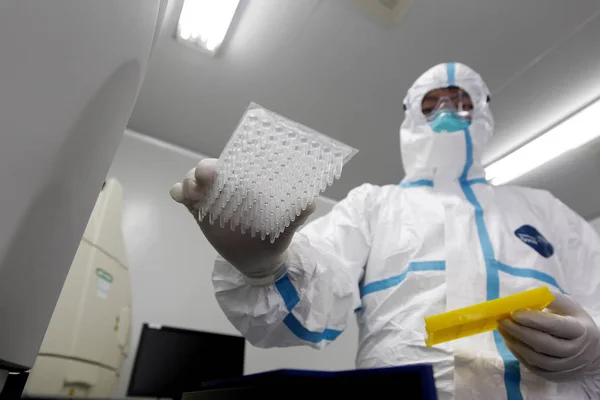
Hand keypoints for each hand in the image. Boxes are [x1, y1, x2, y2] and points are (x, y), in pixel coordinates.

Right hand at [170, 159, 314, 282]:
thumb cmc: (274, 236)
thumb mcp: (287, 227)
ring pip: (193, 181)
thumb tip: (309, 202)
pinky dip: (179, 193)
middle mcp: (228, 186)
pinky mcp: (199, 212)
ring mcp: (211, 198)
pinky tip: (181, 199)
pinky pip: (184, 197)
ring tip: (193, 194)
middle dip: (203, 171)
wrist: (260, 261)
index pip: (234, 165)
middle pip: (208, 170)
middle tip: (205, 179)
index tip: (222, 169)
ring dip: (189, 182)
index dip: (226, 162)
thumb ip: (297, 214)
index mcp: (249, 183)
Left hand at [498, 292, 599, 381]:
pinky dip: (518, 354)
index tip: (513, 312)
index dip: (533, 319)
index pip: (555, 325)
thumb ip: (547, 299)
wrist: (589, 349)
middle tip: (501, 320)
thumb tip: (520, 297)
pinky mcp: (555, 376)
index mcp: (580, 330)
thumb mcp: (566, 305)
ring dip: (515, 343)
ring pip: (536, 358)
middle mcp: (575, 351)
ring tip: (502, 329)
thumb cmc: (573, 321)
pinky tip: (509, 341)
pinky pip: (533, 367)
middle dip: (519, 331)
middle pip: (543, 344)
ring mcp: (566, 366)